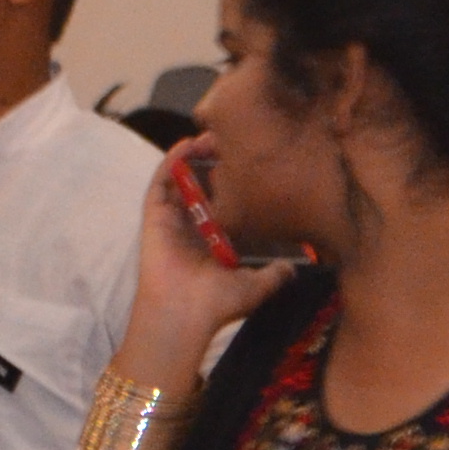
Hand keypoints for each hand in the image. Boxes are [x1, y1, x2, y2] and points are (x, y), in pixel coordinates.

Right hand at [123, 145, 297, 381]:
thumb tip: (295, 267)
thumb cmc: (216, 303)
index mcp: (214, 238)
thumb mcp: (256, 286)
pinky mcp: (154, 215)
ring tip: (213, 134)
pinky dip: (172, 161)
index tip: (255, 161)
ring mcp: (172, 218)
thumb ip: (275, 274)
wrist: (183, 315)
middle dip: (217, 159)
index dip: (237, 179)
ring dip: (194, 153)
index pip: (226, 200)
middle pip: (203, 182)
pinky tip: (188, 144)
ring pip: (182, 177)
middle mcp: (192, 225)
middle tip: (235, 139)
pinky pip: (160, 182)